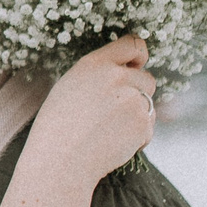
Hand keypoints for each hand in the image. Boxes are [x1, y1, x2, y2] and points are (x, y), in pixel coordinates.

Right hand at [27, 35, 158, 182]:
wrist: (60, 162)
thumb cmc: (58, 128)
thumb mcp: (70, 87)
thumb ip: (100, 75)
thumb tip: (130, 71)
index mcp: (95, 64)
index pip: (132, 44)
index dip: (139, 55)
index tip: (138, 64)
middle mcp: (117, 77)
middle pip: (147, 78)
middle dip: (138, 92)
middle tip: (113, 112)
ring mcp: (133, 100)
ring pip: (148, 104)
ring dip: (137, 116)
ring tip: (107, 131)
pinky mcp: (143, 124)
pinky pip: (148, 127)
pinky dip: (136, 137)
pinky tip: (113, 143)